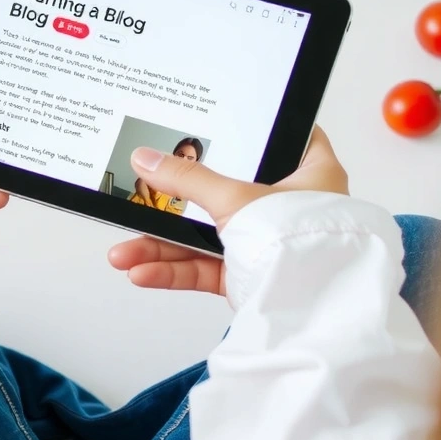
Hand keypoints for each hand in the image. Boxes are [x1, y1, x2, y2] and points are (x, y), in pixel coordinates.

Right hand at [107, 127, 347, 296]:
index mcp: (309, 173)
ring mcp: (267, 244)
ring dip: (163, 246)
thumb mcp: (237, 198)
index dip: (254, 129)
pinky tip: (143, 271)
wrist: (316, 318)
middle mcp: (290, 207)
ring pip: (207, 237)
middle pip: (225, 190)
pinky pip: (206, 269)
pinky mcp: (251, 277)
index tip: (220, 121)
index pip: (283, 139)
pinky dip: (175, 270)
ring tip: (124, 253)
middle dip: (175, 201)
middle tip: (141, 195)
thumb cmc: (303, 246)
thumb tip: (146, 159)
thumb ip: (188, 180)